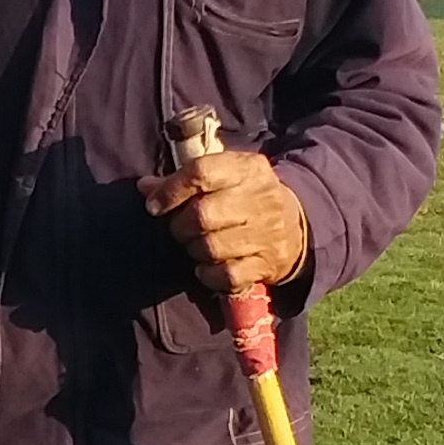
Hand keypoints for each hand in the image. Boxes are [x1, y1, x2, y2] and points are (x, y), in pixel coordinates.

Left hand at [140, 148, 307, 296]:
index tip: (155, 205)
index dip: (171, 190)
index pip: (201, 172)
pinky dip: (208, 274)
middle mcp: (261, 199)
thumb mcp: (225, 176)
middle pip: (202, 215)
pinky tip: (207, 266)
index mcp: (248, 169)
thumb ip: (184, 179)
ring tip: (197, 244)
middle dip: (180, 226)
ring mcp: (266, 234)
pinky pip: (226, 276)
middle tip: (180, 228)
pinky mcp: (267, 265)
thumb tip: (145, 188)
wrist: (298, 226)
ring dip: (193, 250)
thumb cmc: (247, 196)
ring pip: (211, 247)